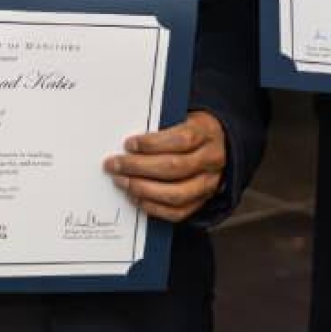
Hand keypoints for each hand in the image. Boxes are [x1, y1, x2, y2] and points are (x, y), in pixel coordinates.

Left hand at [107, 111, 227, 223]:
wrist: (215, 147)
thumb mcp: (182, 119)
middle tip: (115, 165)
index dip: (153, 144)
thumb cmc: (190, 131)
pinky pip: (177, 212)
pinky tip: (135, 197)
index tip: (129, 144)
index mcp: (207, 133)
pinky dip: (153, 207)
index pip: (182, 139)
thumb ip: (161, 128)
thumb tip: (129, 143)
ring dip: (143, 189)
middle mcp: (211, 160)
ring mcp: (209, 184)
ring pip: (176, 194)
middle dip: (139, 167)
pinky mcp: (201, 202)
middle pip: (175, 167)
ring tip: (121, 181)